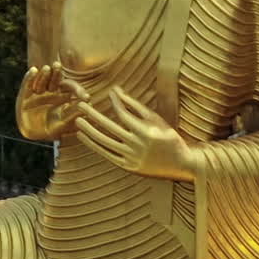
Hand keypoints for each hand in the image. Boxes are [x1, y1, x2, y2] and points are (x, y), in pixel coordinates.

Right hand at [16, 61, 88, 140]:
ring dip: (44, 74)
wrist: (33, 135)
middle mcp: (50, 91)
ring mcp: (38, 93)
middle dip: (56, 73)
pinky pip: (27, 85)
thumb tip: (89, 104)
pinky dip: (29, 77)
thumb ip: (74, 113)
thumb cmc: (52, 128)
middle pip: (55, 80)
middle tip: (58, 65)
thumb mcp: (64, 123)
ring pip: (42, 81)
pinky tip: (34, 70)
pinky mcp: (24, 96)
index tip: (83, 94)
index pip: (70, 87)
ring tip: (47, 68)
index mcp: (62, 95)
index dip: (76, 88)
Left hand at [74, 86, 196, 181]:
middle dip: (93, 115)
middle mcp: (137, 145)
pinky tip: (83, 137)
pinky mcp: (128, 167)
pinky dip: (93, 145)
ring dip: (89, 131)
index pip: (123, 114)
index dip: (114, 102)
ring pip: (104, 142)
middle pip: (109, 127)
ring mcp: (132, 157)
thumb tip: (117, 91)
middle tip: (80, 105)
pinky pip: (107, 155)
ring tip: (78, 121)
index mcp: (146, 131)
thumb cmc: (169, 137)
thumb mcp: (156, 119)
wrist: (181, 163)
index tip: (107, 93)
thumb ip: (136, 106)